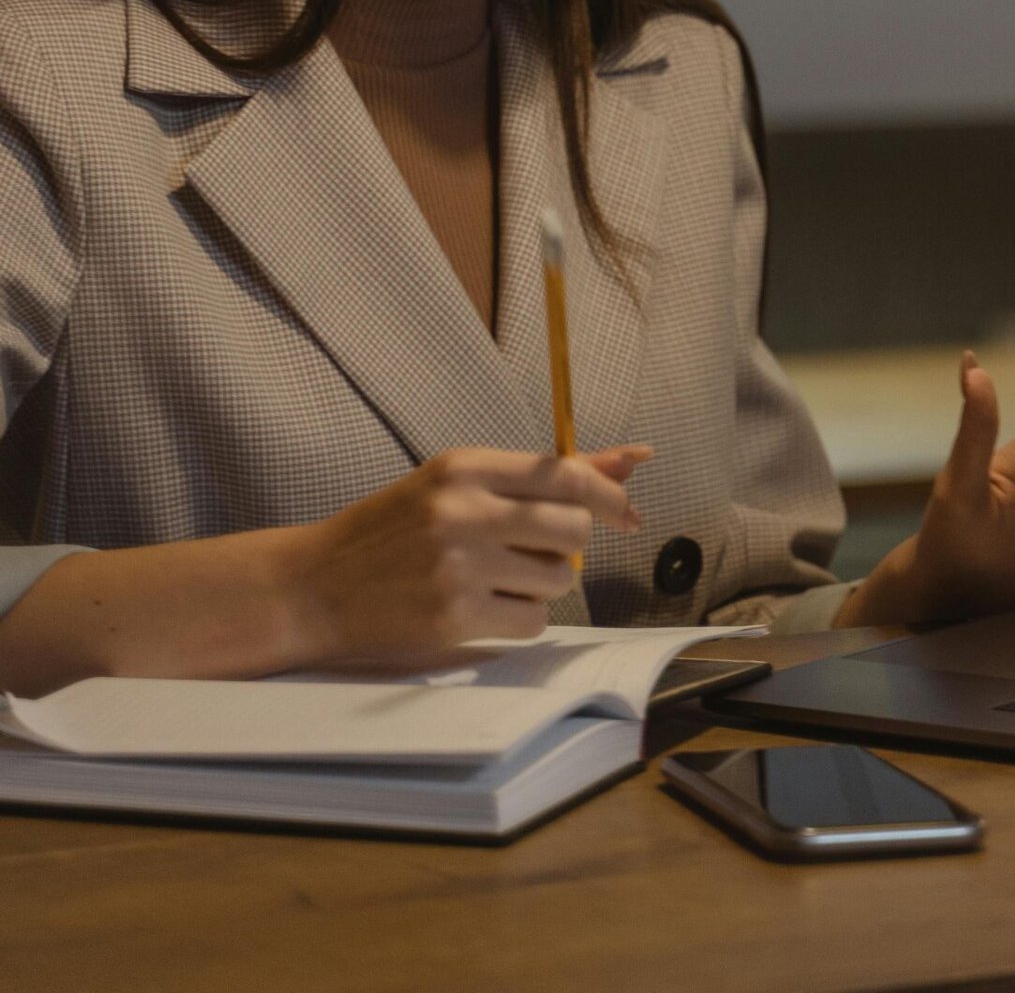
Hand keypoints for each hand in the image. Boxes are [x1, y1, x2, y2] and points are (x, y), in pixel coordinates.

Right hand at [285, 443, 650, 667]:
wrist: (316, 585)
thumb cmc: (392, 531)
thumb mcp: (455, 484)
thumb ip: (541, 475)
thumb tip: (631, 459)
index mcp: (464, 466)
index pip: (565, 475)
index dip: (607, 496)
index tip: (626, 513)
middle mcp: (463, 509)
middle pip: (571, 529)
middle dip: (569, 546)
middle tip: (535, 552)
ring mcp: (458, 565)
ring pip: (558, 578)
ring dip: (542, 584)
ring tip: (496, 578)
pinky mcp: (454, 617)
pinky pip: (532, 621)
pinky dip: (521, 619)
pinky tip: (484, 608)